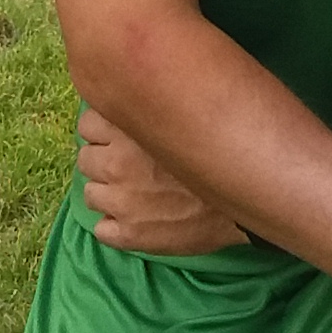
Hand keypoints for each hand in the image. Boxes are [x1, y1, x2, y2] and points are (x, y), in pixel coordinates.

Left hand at [75, 108, 245, 253]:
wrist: (245, 196)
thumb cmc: (216, 150)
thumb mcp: (181, 113)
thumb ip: (149, 107)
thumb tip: (131, 98)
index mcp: (127, 131)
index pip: (88, 123)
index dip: (103, 129)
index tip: (121, 135)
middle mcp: (116, 163)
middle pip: (85, 157)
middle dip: (103, 160)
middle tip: (129, 165)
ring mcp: (120, 202)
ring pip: (90, 194)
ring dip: (107, 193)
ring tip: (135, 193)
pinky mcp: (128, 234)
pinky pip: (102, 229)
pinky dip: (115, 226)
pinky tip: (136, 220)